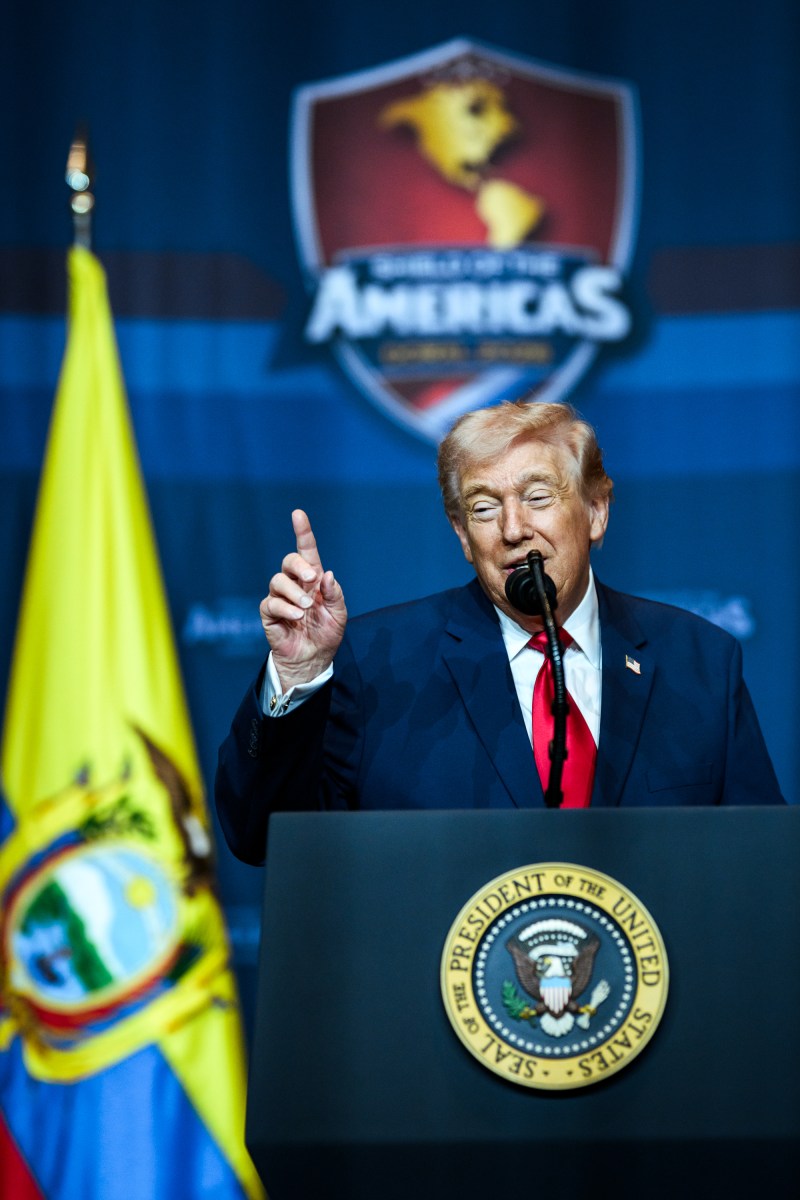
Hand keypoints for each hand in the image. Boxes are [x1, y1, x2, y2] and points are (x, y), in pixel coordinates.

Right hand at [259, 509, 347, 689]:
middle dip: (298, 565)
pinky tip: (297, 617)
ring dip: (294, 593)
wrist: (313, 658)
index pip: (306, 551)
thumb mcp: (339, 614)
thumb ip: (334, 594)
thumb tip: (327, 574)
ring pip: (278, 581)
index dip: (302, 532)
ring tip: (306, 609)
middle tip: (311, 579)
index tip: (298, 514)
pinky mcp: (269, 613)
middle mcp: (295, 584)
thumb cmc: (326, 633)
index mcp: (313, 580)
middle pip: (288, 561)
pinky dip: (286, 608)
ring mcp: (280, 598)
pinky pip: (270, 603)